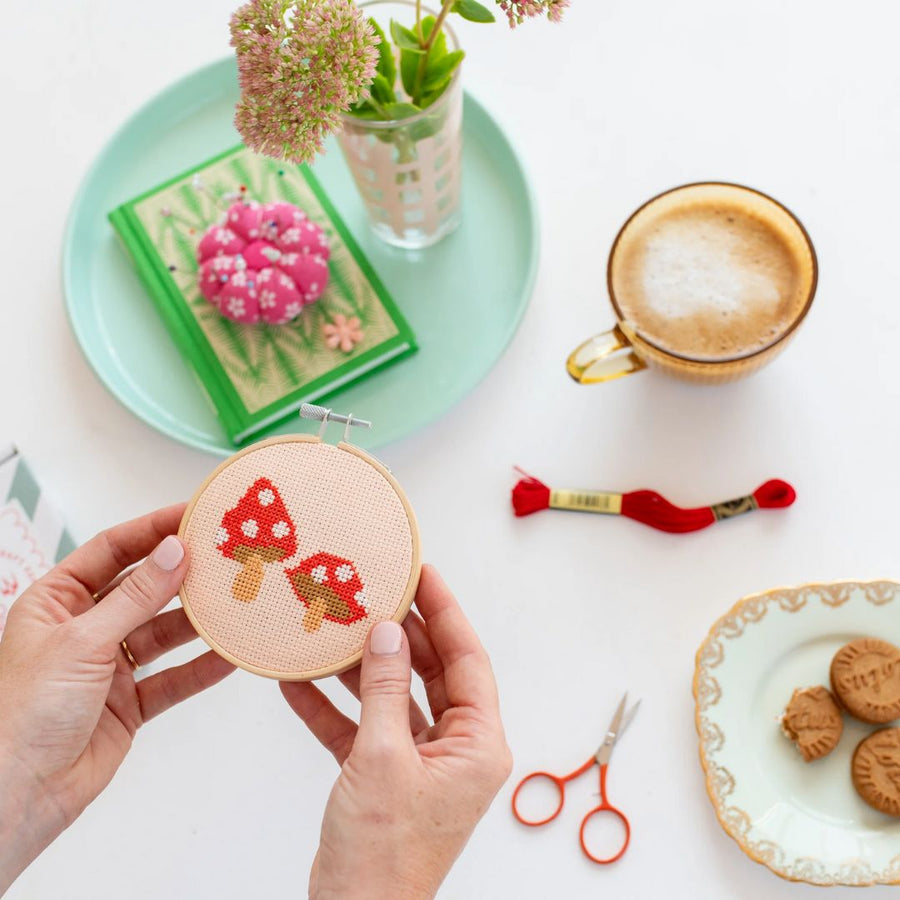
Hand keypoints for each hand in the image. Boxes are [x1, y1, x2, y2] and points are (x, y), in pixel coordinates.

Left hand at [0, 505, 234, 894]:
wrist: (20, 793)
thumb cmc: (25, 712)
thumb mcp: (83, 640)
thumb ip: (136, 596)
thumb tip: (174, 552)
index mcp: (56, 601)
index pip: (112, 550)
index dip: (153, 530)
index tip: (192, 515)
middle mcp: (83, 628)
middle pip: (143, 589)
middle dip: (182, 574)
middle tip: (224, 556)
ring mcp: (107, 666)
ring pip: (163, 633)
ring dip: (197, 621)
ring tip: (235, 602)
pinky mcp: (128, 703)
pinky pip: (172, 678)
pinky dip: (200, 668)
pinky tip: (228, 655)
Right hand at [281, 565, 512, 899]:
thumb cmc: (382, 856)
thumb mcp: (381, 757)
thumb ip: (383, 689)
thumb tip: (386, 633)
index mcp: (477, 744)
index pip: (467, 659)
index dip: (445, 611)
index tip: (423, 573)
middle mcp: (457, 749)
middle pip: (432, 672)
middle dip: (400, 633)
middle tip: (376, 591)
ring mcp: (421, 763)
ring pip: (395, 696)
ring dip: (363, 667)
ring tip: (338, 626)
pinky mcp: (387, 777)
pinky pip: (364, 728)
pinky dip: (335, 708)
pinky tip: (300, 683)